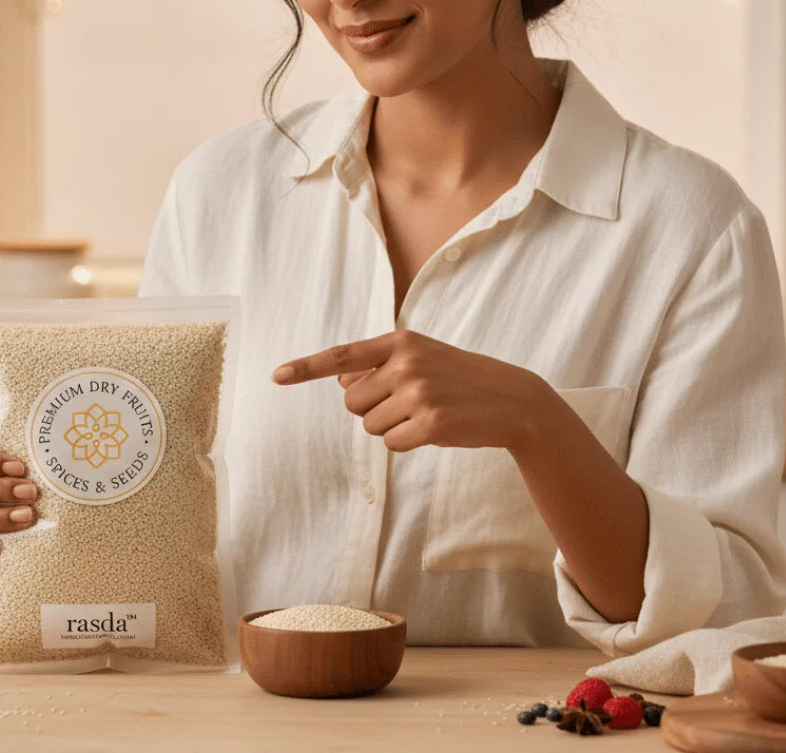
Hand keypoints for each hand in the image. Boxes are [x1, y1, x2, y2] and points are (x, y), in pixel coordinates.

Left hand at [271, 329, 541, 452]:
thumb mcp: (421, 356)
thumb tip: (342, 382)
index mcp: (400, 342)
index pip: (343, 356)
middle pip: (352, 402)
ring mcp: (418, 395)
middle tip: (407, 401)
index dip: (306, 368)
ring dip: (391, 426)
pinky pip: (392, 444)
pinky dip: (408, 442)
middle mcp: (405, 365)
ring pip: (370, 425)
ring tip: (425, 412)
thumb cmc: (458, 377)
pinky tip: (434, 428)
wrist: (510, 399)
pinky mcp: (430, 426)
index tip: (276, 376)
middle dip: (372, 408)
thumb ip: (380, 364)